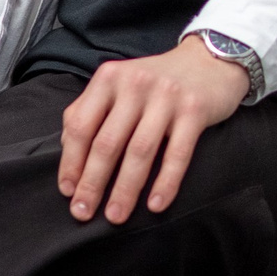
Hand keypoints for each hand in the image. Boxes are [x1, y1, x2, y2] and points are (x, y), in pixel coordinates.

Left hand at [57, 36, 248, 226]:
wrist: (209, 60)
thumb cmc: (157, 80)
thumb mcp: (119, 84)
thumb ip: (90, 109)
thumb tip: (66, 148)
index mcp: (108, 79)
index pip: (80, 125)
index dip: (71, 162)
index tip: (68, 191)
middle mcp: (134, 84)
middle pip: (107, 142)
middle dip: (92, 183)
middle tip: (83, 212)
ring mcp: (166, 97)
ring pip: (140, 151)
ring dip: (125, 189)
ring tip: (116, 216)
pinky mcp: (194, 111)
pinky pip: (177, 154)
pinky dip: (165, 183)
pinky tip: (155, 205)